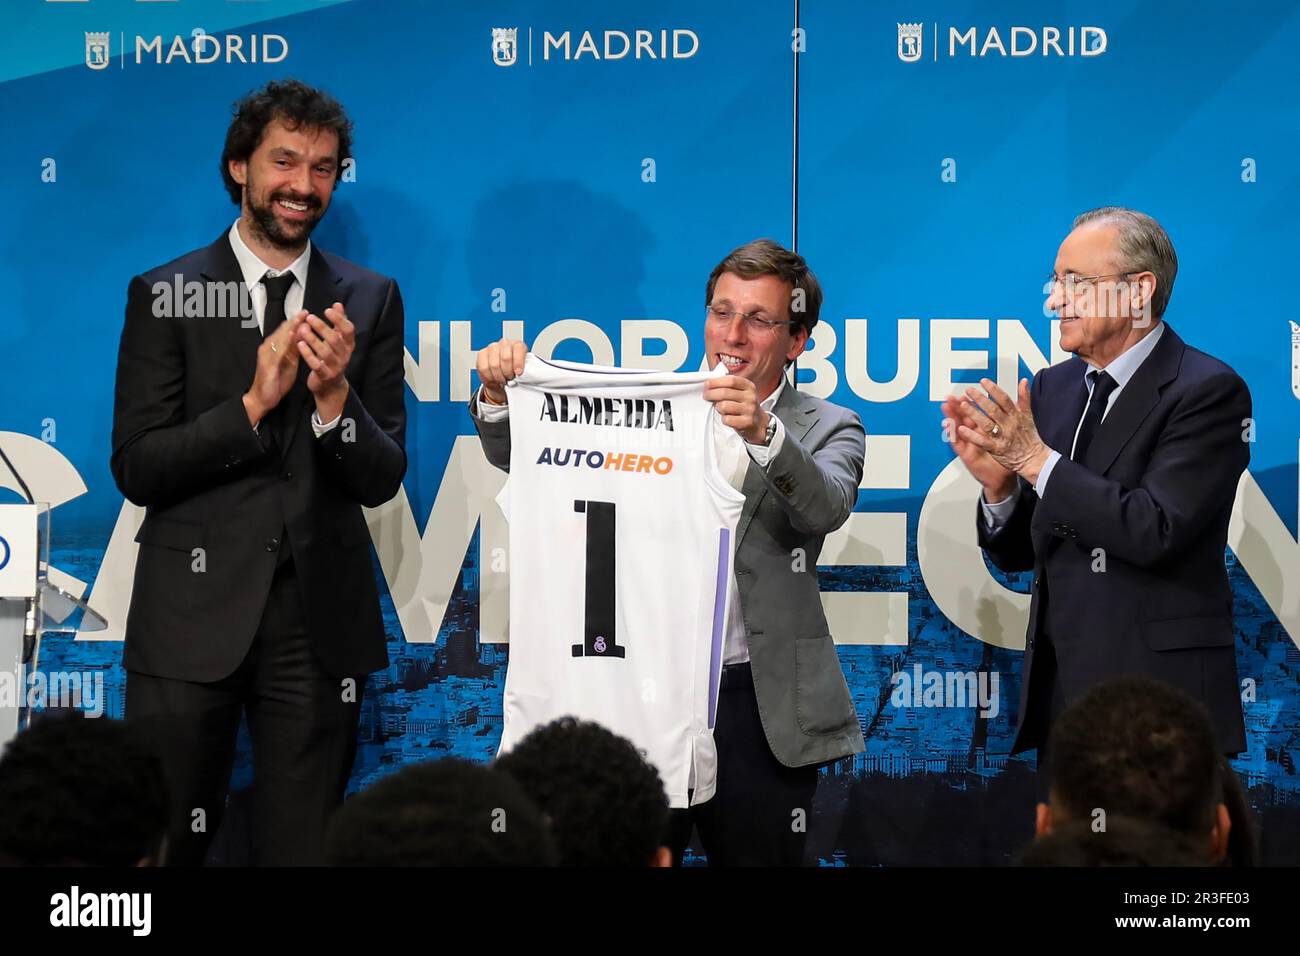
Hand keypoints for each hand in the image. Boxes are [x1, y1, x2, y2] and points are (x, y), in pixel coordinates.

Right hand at [243, 312, 303, 425]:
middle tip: (305, 312)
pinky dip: (285, 342)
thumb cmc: (276, 381)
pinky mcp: (267, 364)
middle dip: (294, 321)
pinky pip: (278, 351)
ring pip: (280, 338)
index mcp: (274, 348)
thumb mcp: (289, 363)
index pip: (285, 332)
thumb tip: (304, 338)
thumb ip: (294, 350)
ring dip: (290, 327)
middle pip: (282, 331)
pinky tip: (292, 335)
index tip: (306, 314)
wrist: (263, 398)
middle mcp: (268, 348)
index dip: (295, 322)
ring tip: (300, 318)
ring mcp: (266, 355)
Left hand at [299, 301, 354, 421]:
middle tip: (309, 318)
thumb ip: (338, 323)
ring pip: (325, 352)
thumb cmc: (332, 358)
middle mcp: (345, 355)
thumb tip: (338, 304)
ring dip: (313, 339)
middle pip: (335, 339)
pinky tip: (299, 344)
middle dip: (322, 327)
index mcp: (349, 345)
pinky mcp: (325, 376)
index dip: (339, 319)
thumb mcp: (338, 341)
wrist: (330, 385)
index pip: (349, 330)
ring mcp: (336, 367)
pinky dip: (307, 354)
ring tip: (302, 329)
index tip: (327, 310)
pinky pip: (316, 364)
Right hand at [476, 338, 528, 404]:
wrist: (503, 377)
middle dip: (508, 372)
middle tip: (510, 378)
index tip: (518, 373)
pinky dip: (489, 376)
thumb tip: (527, 375)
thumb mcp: (524, 370)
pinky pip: (484, 367)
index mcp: (518, 345)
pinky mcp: (481, 354)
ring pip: (494, 364)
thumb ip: (526, 370)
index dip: (518, 363)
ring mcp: (492, 347)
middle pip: (506, 358)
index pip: (518, 349)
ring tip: (502, 379)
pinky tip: (494, 378)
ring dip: (499, 376)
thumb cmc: (514, 372)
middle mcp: (505, 343)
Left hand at [703, 375, 767, 443]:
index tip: (707, 384)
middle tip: (706, 396)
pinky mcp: (747, 422)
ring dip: (718, 407)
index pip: (731, 380)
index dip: (716, 381)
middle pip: (725, 393)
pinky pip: (727, 419)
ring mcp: (750, 410)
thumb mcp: (741, 392)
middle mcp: (750, 397)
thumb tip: (709, 382)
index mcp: (749, 386)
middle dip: (711, 394)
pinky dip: (724, 419)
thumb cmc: (744, 405)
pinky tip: (727, 418)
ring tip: (720, 408)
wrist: (758, 423)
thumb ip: (728, 386)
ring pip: (724, 406)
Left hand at [954, 378, 1052, 485]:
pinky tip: (961, 429)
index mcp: (1016, 415)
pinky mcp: (996, 449)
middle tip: (969, 390)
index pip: (1004, 399)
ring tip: (963, 405)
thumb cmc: (1030, 437)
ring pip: (986, 424)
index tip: (983, 381)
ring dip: (973, 414)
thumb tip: (1023, 381)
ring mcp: (1002, 438)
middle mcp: (1009, 425)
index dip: (993, 389)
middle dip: (980, 399)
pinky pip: (982, 442)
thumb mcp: (1028, 415)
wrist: (1033, 459)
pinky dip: (972, 436)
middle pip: (993, 410)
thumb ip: (1024, 398)